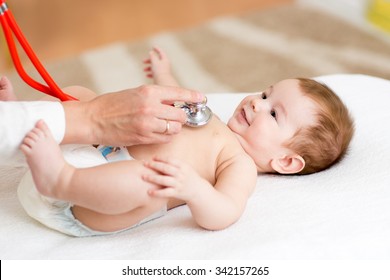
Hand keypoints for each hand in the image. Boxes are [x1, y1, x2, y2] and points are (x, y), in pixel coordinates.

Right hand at [62, 84, 203, 145]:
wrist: (93, 119)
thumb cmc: (113, 104)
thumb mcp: (135, 93)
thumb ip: (155, 97)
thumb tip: (173, 100)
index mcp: (149, 91)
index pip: (179, 93)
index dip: (193, 96)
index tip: (202, 99)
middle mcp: (150, 107)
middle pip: (180, 114)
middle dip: (181, 117)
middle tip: (176, 117)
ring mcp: (147, 124)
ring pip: (174, 129)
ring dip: (173, 128)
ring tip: (166, 126)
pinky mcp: (143, 138)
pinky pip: (164, 139)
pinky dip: (165, 137)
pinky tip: (158, 133)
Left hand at [142, 156, 206, 201]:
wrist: (199, 191)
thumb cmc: (189, 178)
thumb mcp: (185, 168)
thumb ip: (175, 164)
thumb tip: (160, 158)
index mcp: (183, 166)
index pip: (170, 160)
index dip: (161, 158)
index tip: (153, 157)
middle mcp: (181, 174)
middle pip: (166, 168)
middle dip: (154, 165)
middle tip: (145, 164)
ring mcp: (179, 184)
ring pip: (164, 180)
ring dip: (153, 178)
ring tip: (143, 176)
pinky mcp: (177, 193)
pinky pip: (166, 192)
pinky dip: (157, 192)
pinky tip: (149, 192)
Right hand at [143, 47, 171, 79]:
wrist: (163, 82)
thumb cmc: (159, 71)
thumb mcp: (154, 62)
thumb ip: (152, 56)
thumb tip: (151, 52)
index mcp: (165, 60)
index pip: (161, 52)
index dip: (157, 49)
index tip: (153, 46)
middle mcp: (165, 65)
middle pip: (156, 60)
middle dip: (149, 60)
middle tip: (143, 61)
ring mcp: (163, 71)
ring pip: (155, 67)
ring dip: (148, 68)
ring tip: (144, 70)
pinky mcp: (161, 77)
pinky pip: (155, 74)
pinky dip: (150, 74)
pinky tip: (147, 75)